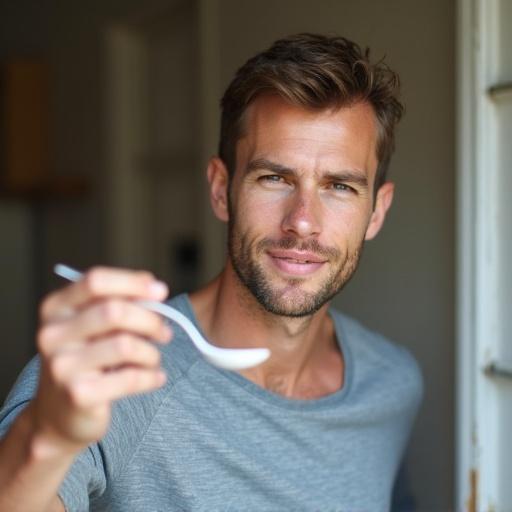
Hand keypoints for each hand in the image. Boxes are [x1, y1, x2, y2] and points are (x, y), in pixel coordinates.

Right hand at [29, 266, 170, 454]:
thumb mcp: (93, 328)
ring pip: (126, 345)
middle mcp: (53, 334)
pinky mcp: (78, 395)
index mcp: (56, 309)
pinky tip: (156, 378)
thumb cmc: (87, 361)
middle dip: (150, 321)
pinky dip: (151, 377)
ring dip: (151, 352)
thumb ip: (120, 304)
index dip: (133, 283)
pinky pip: (130, 377)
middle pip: (114, 311)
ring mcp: (62, 366)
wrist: (60, 416)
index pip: (96, 281)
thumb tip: (156, 290)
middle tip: (164, 333)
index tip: (161, 291)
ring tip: (153, 360)